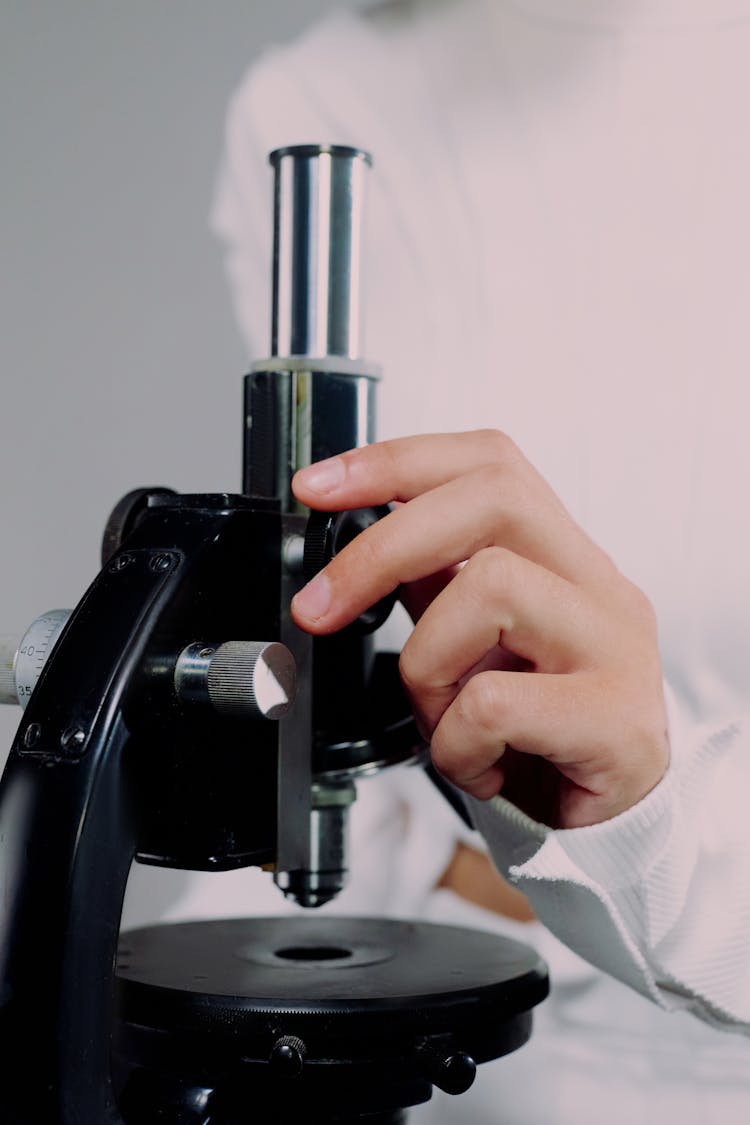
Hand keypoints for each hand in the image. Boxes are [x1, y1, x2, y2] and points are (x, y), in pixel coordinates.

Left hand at [291, 430, 668, 828]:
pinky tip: (477, 765)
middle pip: (494, 499)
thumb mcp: (478, 644)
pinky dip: (454, 743)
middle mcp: (599, 585)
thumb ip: (436, 587)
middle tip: (320, 608)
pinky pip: (493, 702)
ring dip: (427, 666)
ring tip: (441, 717)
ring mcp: (615, 645)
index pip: (491, 464)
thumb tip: (358, 545)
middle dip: (382, 547)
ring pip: (490, 587)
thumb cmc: (537, 735)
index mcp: (564, 558)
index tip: (319, 487)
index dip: (397, 461)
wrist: (603, 828)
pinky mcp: (615, 716)